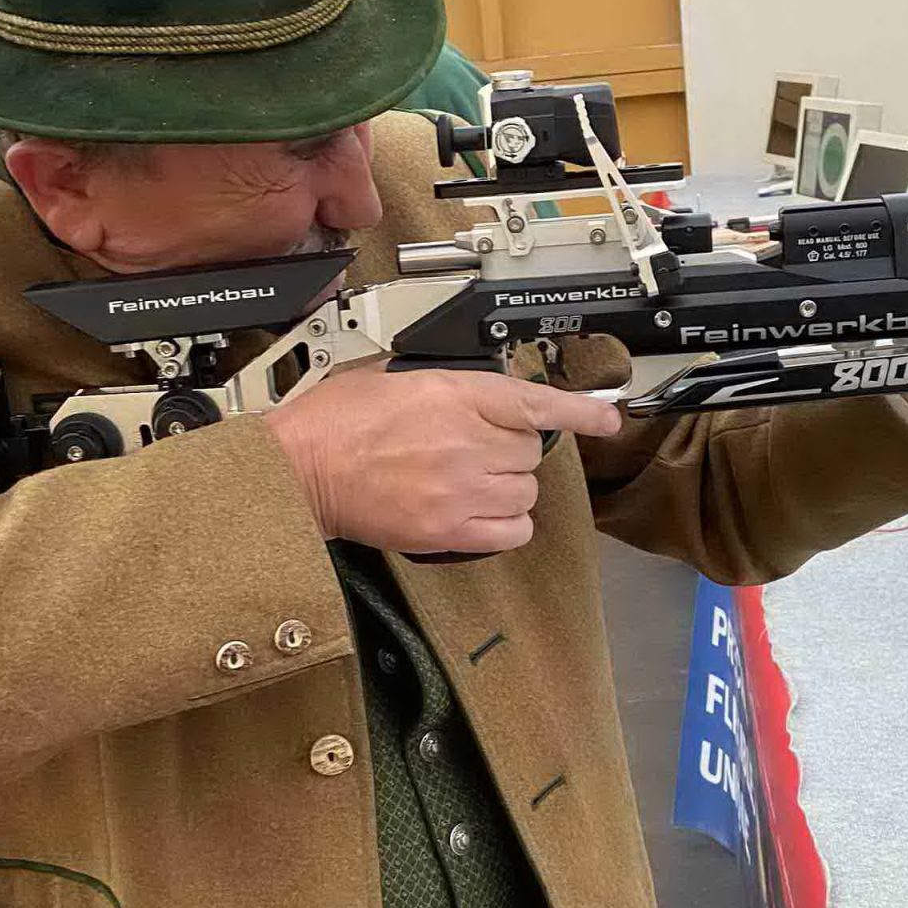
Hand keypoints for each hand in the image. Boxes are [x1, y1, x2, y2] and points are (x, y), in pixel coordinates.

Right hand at [269, 363, 622, 556]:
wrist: (299, 471)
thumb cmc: (332, 424)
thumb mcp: (394, 375)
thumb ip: (449, 384)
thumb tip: (483, 396)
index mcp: (453, 394)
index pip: (538, 403)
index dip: (582, 412)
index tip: (608, 418)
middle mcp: (466, 441)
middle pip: (532, 451)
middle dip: (511, 450)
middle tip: (475, 451)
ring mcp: (461, 489)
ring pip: (525, 492)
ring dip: (506, 487)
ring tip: (468, 483)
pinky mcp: (449, 531)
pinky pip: (512, 531)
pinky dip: (504, 525)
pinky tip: (479, 514)